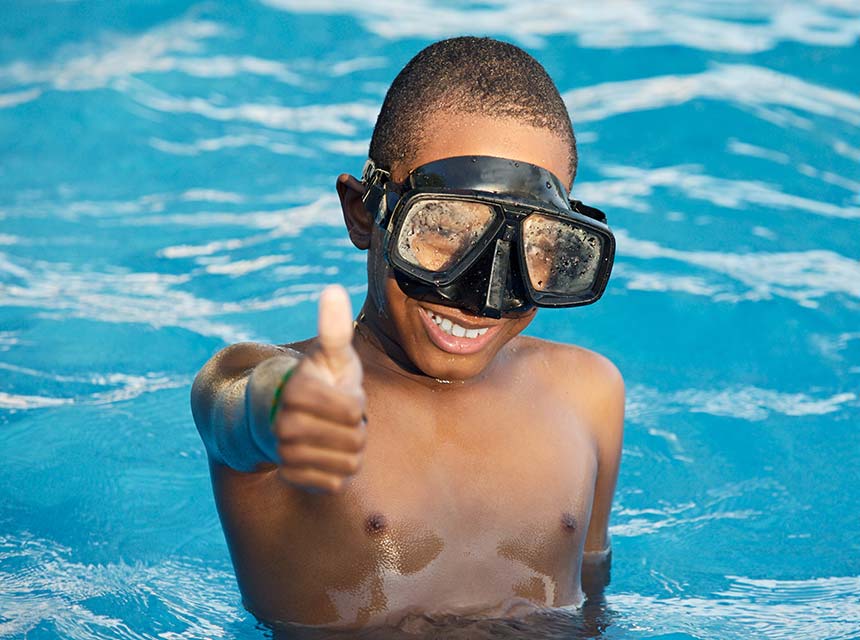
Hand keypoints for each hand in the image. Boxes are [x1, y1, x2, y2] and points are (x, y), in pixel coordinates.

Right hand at [272, 285, 365, 492]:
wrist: (278, 414)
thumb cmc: (315, 379)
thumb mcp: (329, 353)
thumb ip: (334, 327)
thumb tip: (333, 290)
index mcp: (297, 392)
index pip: (354, 410)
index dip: (356, 401)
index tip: (338, 392)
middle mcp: (284, 425)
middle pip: (355, 440)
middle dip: (354, 428)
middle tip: (335, 416)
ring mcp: (287, 454)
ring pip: (348, 463)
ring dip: (348, 449)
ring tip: (329, 433)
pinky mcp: (293, 477)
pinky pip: (335, 482)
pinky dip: (337, 469)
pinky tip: (324, 453)